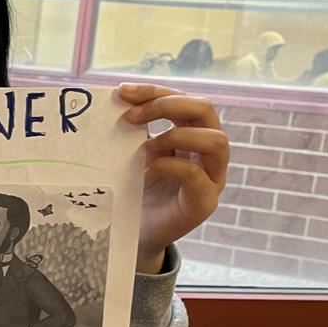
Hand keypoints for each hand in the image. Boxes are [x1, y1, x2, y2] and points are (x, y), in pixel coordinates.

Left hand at [119, 83, 228, 273]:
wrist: (137, 235)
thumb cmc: (135, 192)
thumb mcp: (132, 155)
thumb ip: (132, 132)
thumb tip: (112, 102)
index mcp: (192, 134)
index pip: (183, 99)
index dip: (154, 91)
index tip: (122, 91)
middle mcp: (207, 152)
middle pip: (206, 109)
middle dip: (166, 104)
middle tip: (131, 116)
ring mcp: (212, 177)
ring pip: (215, 139)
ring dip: (175, 136)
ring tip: (143, 149)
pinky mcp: (205, 202)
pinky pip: (196, 175)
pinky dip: (169, 167)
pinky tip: (146, 171)